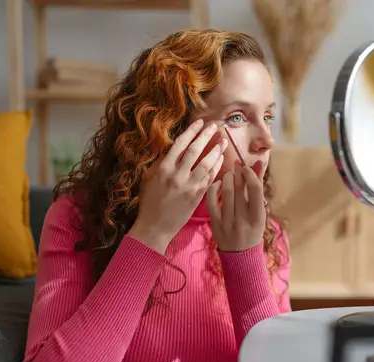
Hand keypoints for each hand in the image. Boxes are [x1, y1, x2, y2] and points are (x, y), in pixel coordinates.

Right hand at [129, 119, 226, 253]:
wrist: (155, 226)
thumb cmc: (150, 202)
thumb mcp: (150, 179)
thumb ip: (162, 163)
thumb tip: (174, 148)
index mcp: (163, 168)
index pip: (180, 144)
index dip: (192, 131)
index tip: (200, 122)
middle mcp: (177, 175)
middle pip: (195, 150)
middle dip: (207, 136)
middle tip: (216, 126)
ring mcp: (188, 186)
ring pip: (206, 164)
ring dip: (216, 151)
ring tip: (223, 141)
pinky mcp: (197, 196)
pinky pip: (210, 178)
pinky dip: (217, 167)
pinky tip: (221, 159)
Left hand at [206, 161, 265, 251]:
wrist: (240, 254)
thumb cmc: (253, 229)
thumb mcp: (260, 212)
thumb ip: (258, 188)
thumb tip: (259, 163)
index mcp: (258, 217)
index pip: (256, 190)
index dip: (250, 174)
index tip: (246, 167)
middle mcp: (243, 219)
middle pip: (240, 189)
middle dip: (238, 173)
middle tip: (236, 165)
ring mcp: (228, 222)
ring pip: (226, 193)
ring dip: (227, 178)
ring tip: (229, 174)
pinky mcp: (215, 223)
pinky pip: (211, 201)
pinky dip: (213, 189)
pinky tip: (216, 184)